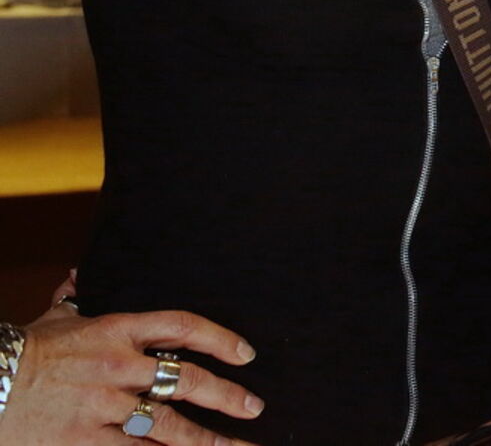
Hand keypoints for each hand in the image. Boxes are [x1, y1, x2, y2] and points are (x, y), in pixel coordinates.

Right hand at [0, 301, 262, 445]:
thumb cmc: (20, 352)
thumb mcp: (53, 319)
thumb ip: (75, 297)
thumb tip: (79, 275)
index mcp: (115, 330)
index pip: (183, 327)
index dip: (221, 338)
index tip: (246, 353)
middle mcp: (118, 366)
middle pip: (187, 380)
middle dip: (226, 395)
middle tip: (254, 407)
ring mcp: (104, 405)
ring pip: (169, 424)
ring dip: (207, 438)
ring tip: (237, 445)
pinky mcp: (86, 439)